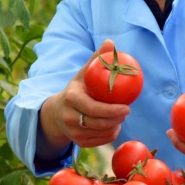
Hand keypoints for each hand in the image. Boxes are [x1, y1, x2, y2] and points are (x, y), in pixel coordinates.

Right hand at [37, 39, 129, 153]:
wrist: (56, 112)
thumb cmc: (77, 89)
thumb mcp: (83, 74)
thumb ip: (96, 59)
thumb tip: (110, 42)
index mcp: (71, 99)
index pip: (93, 108)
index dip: (112, 110)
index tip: (128, 107)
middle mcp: (69, 118)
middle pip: (98, 123)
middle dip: (116, 119)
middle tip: (127, 111)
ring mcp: (73, 133)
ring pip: (101, 134)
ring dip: (115, 126)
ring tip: (121, 116)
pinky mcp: (78, 142)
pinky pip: (100, 141)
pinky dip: (110, 134)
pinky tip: (114, 125)